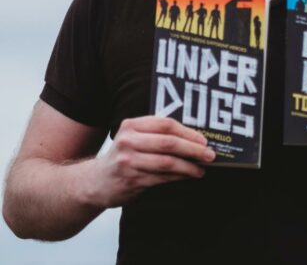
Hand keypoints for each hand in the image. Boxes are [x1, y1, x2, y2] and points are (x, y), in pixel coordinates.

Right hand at [86, 116, 215, 207]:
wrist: (96, 182)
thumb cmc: (124, 156)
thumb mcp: (134, 137)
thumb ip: (157, 133)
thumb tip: (194, 137)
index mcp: (132, 125)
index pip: (165, 124)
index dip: (188, 132)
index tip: (204, 139)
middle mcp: (128, 141)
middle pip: (168, 143)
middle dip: (193, 149)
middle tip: (210, 155)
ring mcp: (128, 162)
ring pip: (167, 163)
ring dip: (189, 167)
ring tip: (201, 169)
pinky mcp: (131, 180)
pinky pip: (161, 178)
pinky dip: (179, 177)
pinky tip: (188, 176)